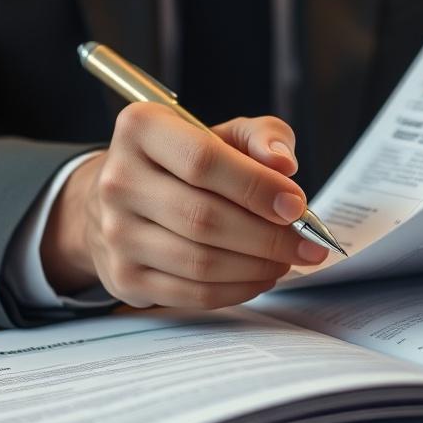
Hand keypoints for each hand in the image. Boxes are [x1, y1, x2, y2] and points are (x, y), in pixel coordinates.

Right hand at [41, 103, 329, 307]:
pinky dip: (237, 290)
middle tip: (306, 244)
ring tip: (286, 259)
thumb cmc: (183, 162)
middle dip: (268, 237)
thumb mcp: (222, 133)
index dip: (256, 187)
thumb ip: (260, 137)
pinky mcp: (124, 277)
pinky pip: (192, 293)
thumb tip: (283, 165)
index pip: (202, 160)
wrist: (121, 199)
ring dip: (256, 266)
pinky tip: (260, 276)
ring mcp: (116, 233)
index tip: (296, 206)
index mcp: (140, 129)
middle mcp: (118, 180)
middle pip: (203, 218)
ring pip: (200, 262)